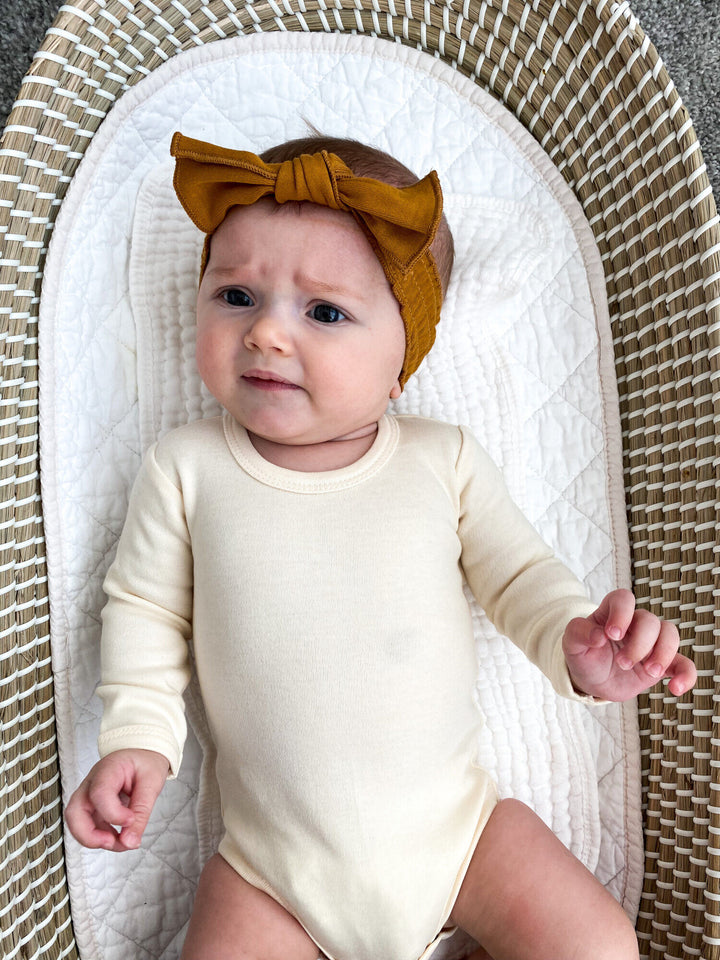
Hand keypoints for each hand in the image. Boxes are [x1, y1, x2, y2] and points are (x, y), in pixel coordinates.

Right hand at [65, 749, 169, 851]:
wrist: (142, 754)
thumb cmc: (145, 763)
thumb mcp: (152, 782)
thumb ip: (141, 812)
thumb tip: (130, 841)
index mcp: (108, 769)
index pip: (99, 793)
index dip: (113, 813)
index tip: (130, 821)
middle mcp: (92, 783)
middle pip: (74, 812)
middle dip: (89, 835)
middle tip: (112, 842)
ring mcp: (89, 796)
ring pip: (77, 824)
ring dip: (96, 840)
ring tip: (122, 842)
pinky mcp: (93, 808)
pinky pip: (89, 828)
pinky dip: (102, 838)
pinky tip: (120, 838)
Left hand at [563, 589, 696, 700]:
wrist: (592, 680)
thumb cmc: (583, 655)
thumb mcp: (571, 644)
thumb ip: (579, 633)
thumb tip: (598, 636)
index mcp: (612, 613)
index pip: (623, 598)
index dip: (622, 612)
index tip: (612, 634)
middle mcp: (635, 624)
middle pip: (650, 620)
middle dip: (639, 644)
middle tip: (623, 663)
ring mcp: (651, 643)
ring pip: (670, 634)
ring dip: (662, 654)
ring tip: (648, 672)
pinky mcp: (662, 664)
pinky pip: (684, 664)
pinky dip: (686, 675)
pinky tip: (675, 689)